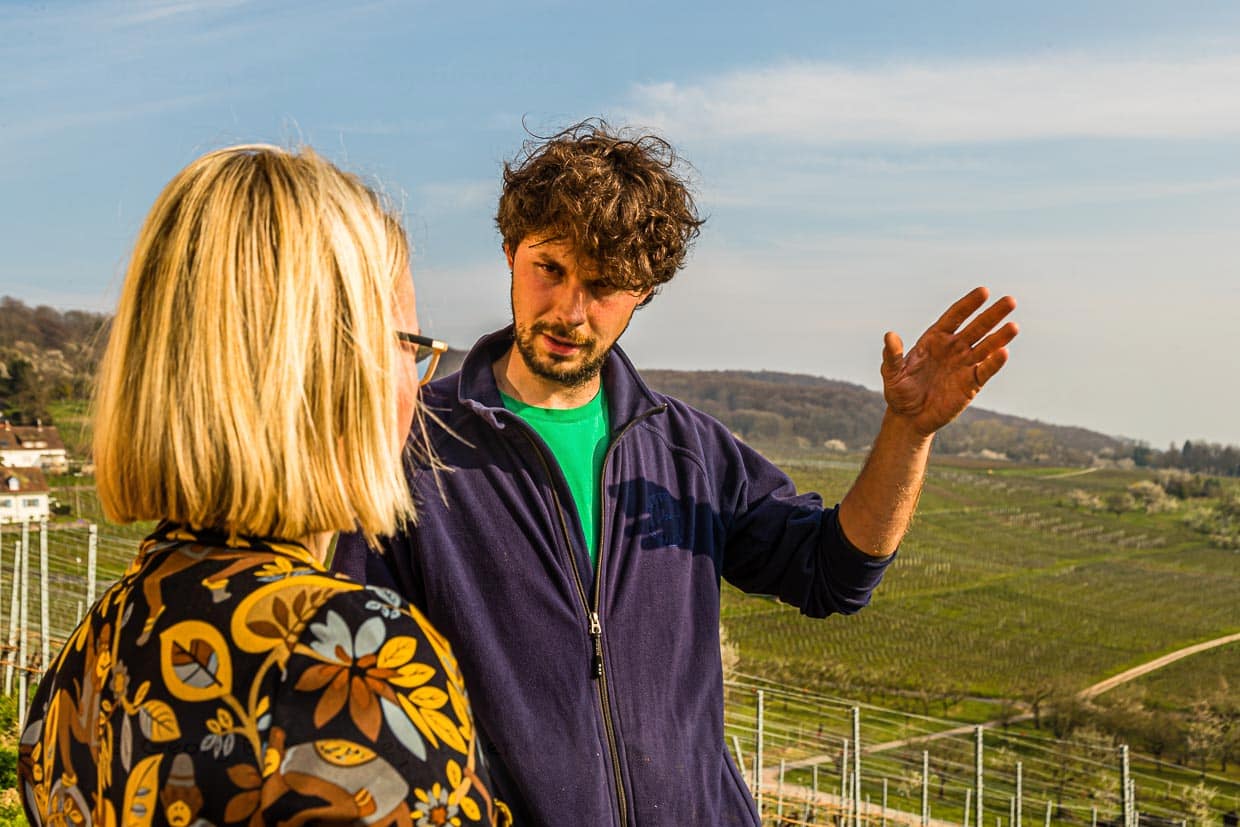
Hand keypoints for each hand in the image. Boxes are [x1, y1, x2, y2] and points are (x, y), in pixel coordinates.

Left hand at [880, 286, 1017, 436]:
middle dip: (993, 314)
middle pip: (977, 327)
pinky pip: (985, 371)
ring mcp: (964, 365)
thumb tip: (889, 335)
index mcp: (935, 339)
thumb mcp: (892, 372)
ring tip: (1013, 326)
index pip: (955, 316)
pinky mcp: (972, 384)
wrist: (910, 417)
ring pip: (986, 347)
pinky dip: (994, 363)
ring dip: (1000, 337)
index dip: (968, 304)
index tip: (984, 291)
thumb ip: (893, 355)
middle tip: (1010, 301)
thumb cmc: (899, 391)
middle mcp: (954, 348)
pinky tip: (1003, 353)